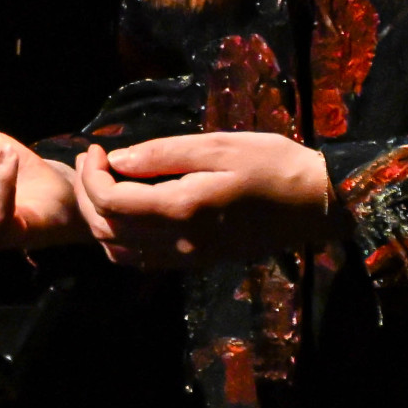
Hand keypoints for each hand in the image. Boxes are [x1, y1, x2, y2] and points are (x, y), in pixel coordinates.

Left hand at [72, 132, 335, 267]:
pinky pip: (144, 260)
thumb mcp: (219, 146)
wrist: (319, 204)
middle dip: (88, 195)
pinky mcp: (200, 262)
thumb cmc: (273, 164)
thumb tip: (117, 159)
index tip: (97, 148)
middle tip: (94, 161)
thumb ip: (163, 154)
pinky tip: (131, 206)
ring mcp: (191, 259)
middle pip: (107, 231)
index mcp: (184, 210)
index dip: (91, 176)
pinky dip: (122, 237)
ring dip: (101, 219)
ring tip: (106, 182)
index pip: (111, 203)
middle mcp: (181, 243)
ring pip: (121, 253)